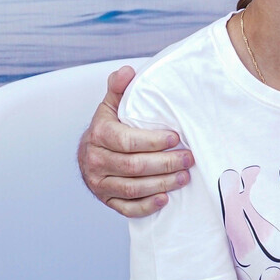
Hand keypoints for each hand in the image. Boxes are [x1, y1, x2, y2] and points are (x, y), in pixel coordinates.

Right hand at [77, 66, 191, 216]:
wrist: (90, 152)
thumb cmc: (109, 126)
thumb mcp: (111, 105)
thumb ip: (119, 87)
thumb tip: (128, 72)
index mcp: (99, 135)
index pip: (128, 141)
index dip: (154, 141)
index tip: (177, 137)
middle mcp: (95, 161)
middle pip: (134, 167)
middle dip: (165, 163)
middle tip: (189, 158)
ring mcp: (99, 184)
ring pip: (133, 188)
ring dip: (162, 184)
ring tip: (185, 177)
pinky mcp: (106, 200)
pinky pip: (127, 208)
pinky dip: (147, 206)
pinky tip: (166, 199)